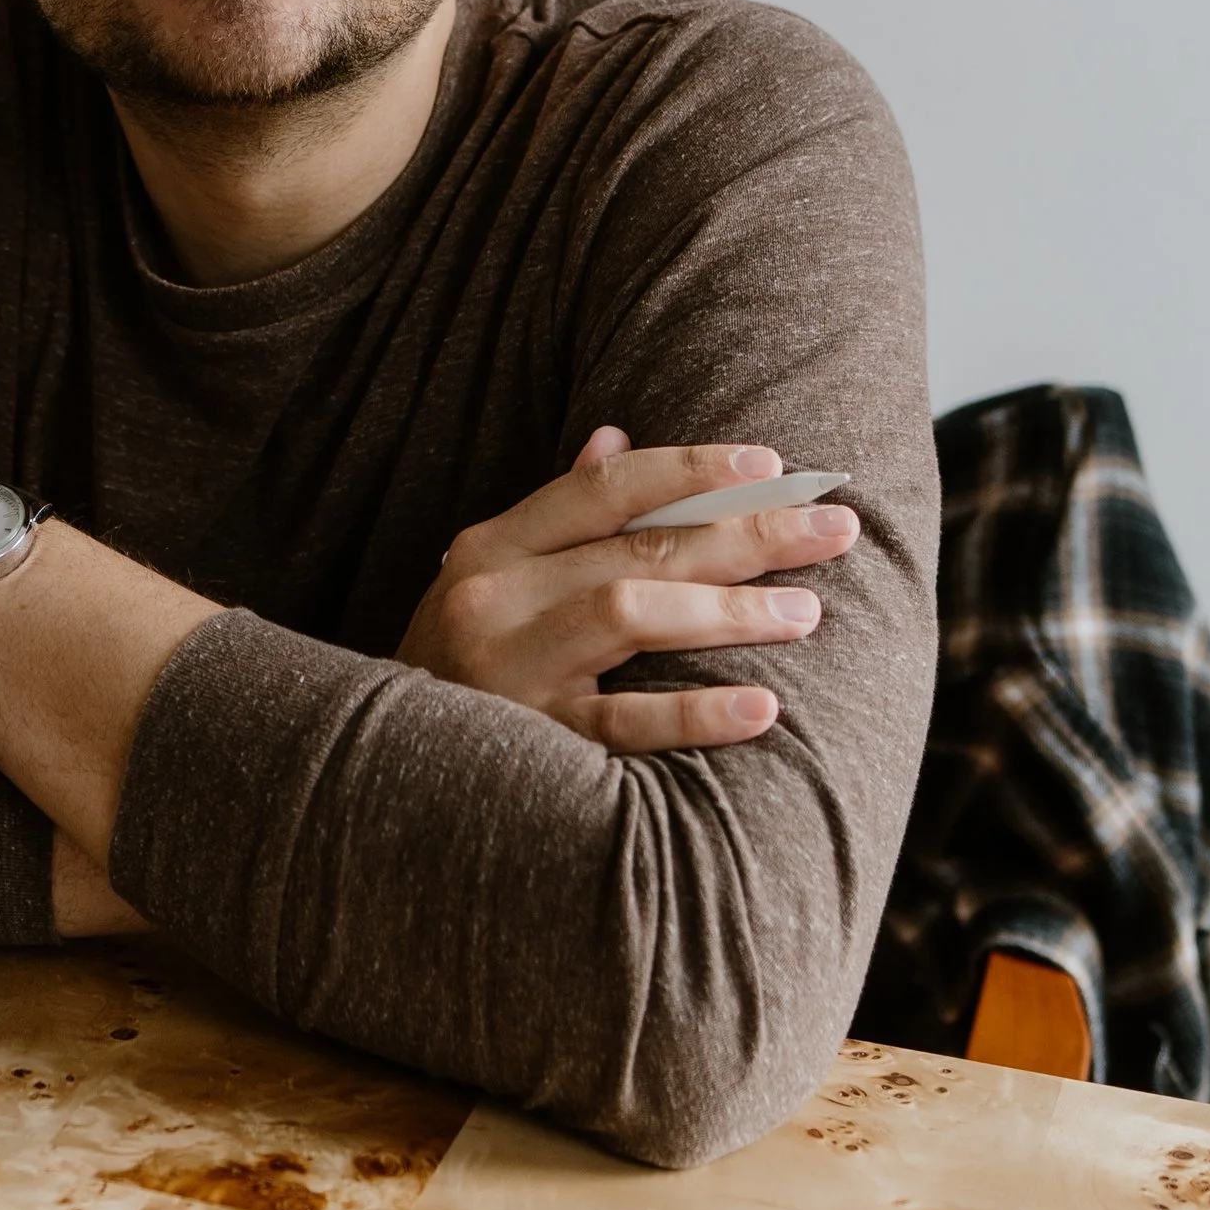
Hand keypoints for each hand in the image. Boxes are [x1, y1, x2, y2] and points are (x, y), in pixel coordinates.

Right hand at [396, 427, 860, 752]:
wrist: (377, 772)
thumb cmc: (457, 668)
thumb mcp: (487, 580)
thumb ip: (555, 516)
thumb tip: (615, 436)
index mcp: (491, 548)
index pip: (603, 488)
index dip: (690, 469)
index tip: (771, 464)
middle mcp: (495, 598)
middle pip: (637, 547)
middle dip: (746, 532)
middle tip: (832, 528)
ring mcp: (508, 671)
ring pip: (628, 614)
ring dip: (728, 608)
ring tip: (807, 611)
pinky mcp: (528, 746)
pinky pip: (622, 726)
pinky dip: (693, 714)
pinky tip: (762, 708)